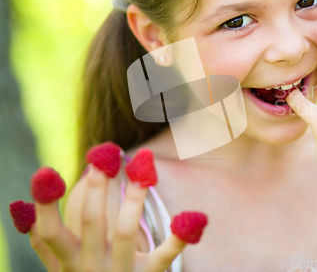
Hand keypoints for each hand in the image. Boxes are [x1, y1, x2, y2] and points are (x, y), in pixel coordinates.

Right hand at [29, 167, 185, 271]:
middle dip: (98, 188)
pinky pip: (164, 256)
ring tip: (143, 166)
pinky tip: (195, 217)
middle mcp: (91, 267)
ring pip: (127, 231)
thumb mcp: (59, 266)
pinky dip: (179, 238)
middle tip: (104, 156)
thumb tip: (19, 207)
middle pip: (92, 223)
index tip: (46, 172)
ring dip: (134, 197)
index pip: (50, 233)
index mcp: (68, 261)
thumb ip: (43, 239)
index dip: (46, 206)